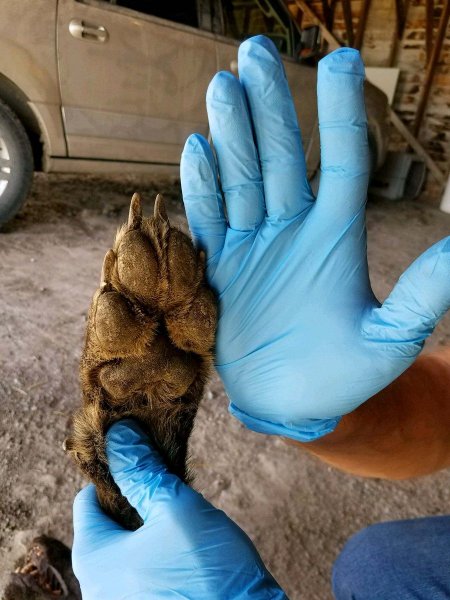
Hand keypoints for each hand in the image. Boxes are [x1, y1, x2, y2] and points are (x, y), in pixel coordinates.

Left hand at [72, 419, 285, 598]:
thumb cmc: (208, 573)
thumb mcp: (176, 508)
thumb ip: (143, 471)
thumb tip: (120, 437)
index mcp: (94, 560)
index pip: (87, 500)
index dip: (115, 474)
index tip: (142, 460)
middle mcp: (97, 587)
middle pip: (107, 522)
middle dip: (136, 498)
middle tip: (167, 486)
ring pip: (127, 543)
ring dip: (149, 521)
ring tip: (179, 513)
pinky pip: (140, 565)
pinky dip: (156, 546)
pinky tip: (184, 541)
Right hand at [180, 35, 449, 440]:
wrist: (292, 403)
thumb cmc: (346, 374)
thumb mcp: (392, 337)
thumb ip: (424, 292)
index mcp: (336, 237)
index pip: (341, 163)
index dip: (340, 115)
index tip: (338, 63)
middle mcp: (293, 232)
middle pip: (280, 158)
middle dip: (269, 106)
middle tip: (255, 51)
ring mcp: (253, 248)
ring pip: (241, 180)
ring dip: (232, 133)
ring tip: (224, 85)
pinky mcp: (220, 270)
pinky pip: (209, 221)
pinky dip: (202, 187)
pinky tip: (197, 148)